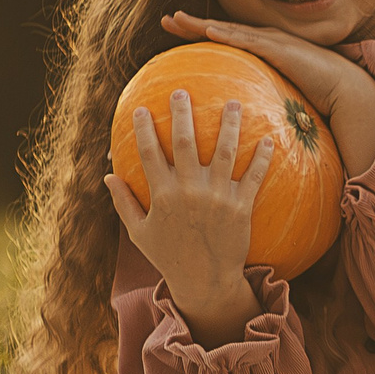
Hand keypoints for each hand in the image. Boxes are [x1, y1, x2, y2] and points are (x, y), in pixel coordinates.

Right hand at [104, 89, 273, 345]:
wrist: (205, 282)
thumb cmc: (169, 256)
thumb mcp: (139, 232)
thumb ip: (123, 202)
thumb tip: (107, 175)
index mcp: (161, 195)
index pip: (148, 153)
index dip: (144, 129)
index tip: (142, 108)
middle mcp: (188, 191)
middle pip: (184, 143)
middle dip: (182, 114)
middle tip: (183, 91)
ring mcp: (216, 197)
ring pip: (224, 152)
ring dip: (229, 124)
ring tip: (234, 102)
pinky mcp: (241, 207)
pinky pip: (254, 176)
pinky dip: (262, 156)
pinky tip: (267, 137)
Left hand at [161, 10, 374, 170]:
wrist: (349, 92)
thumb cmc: (322, 102)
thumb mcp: (285, 104)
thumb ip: (267, 108)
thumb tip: (248, 130)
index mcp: (266, 54)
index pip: (229, 42)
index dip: (202, 36)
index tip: (176, 35)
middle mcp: (267, 43)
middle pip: (224, 30)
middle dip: (194, 24)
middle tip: (168, 19)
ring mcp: (274, 43)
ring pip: (231, 30)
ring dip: (203, 24)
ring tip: (177, 19)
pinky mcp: (281, 49)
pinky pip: (249, 40)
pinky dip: (228, 34)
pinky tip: (209, 31)